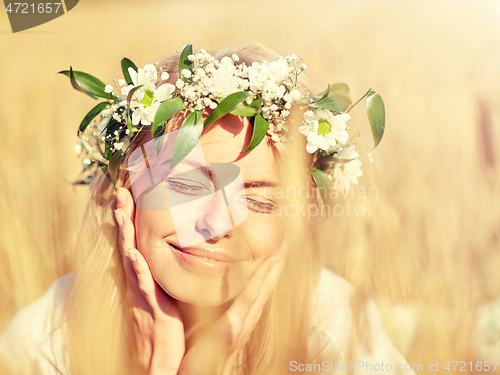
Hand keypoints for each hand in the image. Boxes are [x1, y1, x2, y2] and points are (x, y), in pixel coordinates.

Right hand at [115, 187, 184, 374]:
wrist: (157, 355)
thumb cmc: (163, 322)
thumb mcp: (162, 291)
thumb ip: (162, 270)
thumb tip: (168, 251)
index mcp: (142, 274)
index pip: (134, 240)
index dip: (130, 218)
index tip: (128, 193)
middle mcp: (137, 280)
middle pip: (127, 243)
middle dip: (123, 217)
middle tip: (120, 192)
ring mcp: (141, 292)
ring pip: (130, 259)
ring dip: (125, 236)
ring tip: (121, 213)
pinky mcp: (150, 305)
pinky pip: (143, 285)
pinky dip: (137, 269)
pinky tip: (134, 254)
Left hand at [178, 242, 286, 374]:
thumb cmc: (196, 357)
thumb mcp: (204, 329)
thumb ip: (208, 311)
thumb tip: (202, 290)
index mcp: (239, 319)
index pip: (257, 290)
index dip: (267, 270)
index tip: (274, 250)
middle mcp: (246, 321)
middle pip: (266, 288)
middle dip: (276, 266)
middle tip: (285, 243)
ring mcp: (242, 325)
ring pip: (262, 290)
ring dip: (273, 269)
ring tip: (282, 249)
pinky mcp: (232, 329)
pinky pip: (248, 300)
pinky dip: (260, 280)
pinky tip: (269, 265)